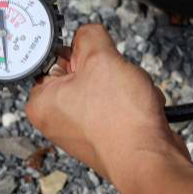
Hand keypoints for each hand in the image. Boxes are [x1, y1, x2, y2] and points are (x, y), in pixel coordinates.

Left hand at [26, 24, 190, 187]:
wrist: (151, 160)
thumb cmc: (121, 121)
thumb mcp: (101, 58)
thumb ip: (89, 35)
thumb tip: (87, 33)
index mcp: (41, 102)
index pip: (53, 55)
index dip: (78, 49)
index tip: (92, 54)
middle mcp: (56, 119)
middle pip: (82, 70)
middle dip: (107, 68)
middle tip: (114, 78)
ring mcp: (81, 129)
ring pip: (105, 85)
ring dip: (124, 83)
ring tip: (129, 96)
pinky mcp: (104, 135)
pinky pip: (118, 104)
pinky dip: (132, 101)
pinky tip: (138, 109)